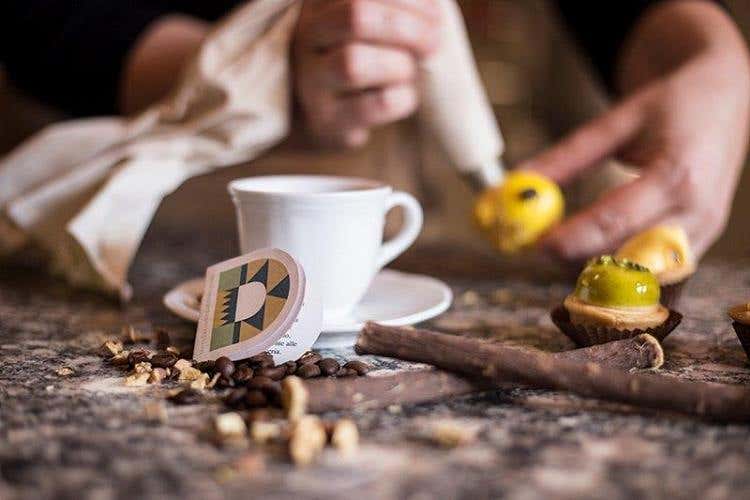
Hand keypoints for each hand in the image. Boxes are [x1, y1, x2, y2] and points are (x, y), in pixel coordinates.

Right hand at [293, 0, 439, 146]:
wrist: (332, 113)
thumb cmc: (367, 56)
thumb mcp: (373, 24)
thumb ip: (397, 8)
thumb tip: (436, 6)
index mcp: (321, 4)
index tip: (435, 14)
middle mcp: (308, 37)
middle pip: (356, 16)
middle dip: (407, 27)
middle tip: (433, 41)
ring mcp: (311, 80)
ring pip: (354, 63)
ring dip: (399, 65)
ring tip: (410, 72)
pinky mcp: (328, 120)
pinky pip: (375, 104)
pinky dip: (402, 98)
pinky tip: (405, 96)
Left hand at [521, 1, 749, 260]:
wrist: (729, 97)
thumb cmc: (674, 104)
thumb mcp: (618, 120)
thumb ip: (569, 155)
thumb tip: (520, 181)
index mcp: (678, 174)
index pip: (616, 219)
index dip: (572, 236)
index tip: (536, 244)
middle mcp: (698, 212)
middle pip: (629, 257)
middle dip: (581, 260)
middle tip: (540, 250)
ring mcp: (704, 233)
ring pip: (641, 272)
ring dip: (598, 267)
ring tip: (561, 248)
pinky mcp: (699, 244)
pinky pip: (655, 271)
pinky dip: (620, 267)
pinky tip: (592, 255)